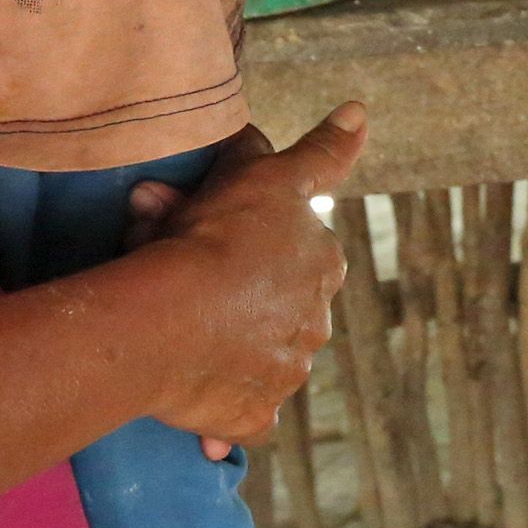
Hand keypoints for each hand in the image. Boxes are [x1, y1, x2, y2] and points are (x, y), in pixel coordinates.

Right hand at [129, 109, 367, 448]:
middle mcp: (316, 320)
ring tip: (181, 328)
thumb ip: (319, 149)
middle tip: (187, 279)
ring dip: (234, 344)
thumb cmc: (211, 235)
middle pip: (280, 303)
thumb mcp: (263, 172)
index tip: (219, 244)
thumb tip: (360, 111)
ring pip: (263, 353)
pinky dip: (226, 400)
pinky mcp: (257, 416)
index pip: (300, 251)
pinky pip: (244, 410)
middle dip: (242, 293)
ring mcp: (289, 372)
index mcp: (322, 262)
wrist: (167, 318)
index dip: (254, 242)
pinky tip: (194, 385)